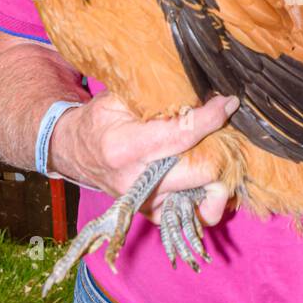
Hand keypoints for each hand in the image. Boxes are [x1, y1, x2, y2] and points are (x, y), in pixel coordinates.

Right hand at [49, 90, 237, 227]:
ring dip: (218, 174)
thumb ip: (156, 96)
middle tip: (223, 131)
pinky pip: (192, 212)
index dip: (211, 118)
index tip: (228, 103)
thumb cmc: (100, 120)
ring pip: (202, 196)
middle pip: (200, 171)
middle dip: (218, 148)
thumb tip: (200, 89)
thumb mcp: (118, 98)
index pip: (181, 136)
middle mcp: (136, 181)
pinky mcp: (151, 213)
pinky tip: (206, 176)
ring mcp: (145, 201)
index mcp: (126, 147)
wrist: (75, 151)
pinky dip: (206, 196)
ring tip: (220, 154)